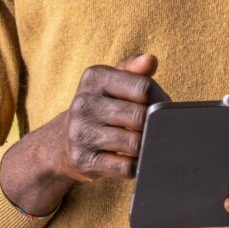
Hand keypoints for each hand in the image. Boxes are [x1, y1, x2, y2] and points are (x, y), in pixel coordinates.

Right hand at [0, 53, 169, 215]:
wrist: (64, 142)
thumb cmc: (101, 107)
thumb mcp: (112, 83)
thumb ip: (135, 70)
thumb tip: (151, 60)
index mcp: (94, 77)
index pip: (143, 87)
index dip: (161, 100)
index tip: (164, 108)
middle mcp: (83, 103)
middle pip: (140, 116)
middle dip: (155, 125)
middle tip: (160, 129)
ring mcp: (80, 132)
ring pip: (135, 143)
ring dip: (147, 146)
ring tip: (148, 143)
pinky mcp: (83, 159)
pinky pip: (125, 167)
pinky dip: (137, 165)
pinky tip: (136, 160)